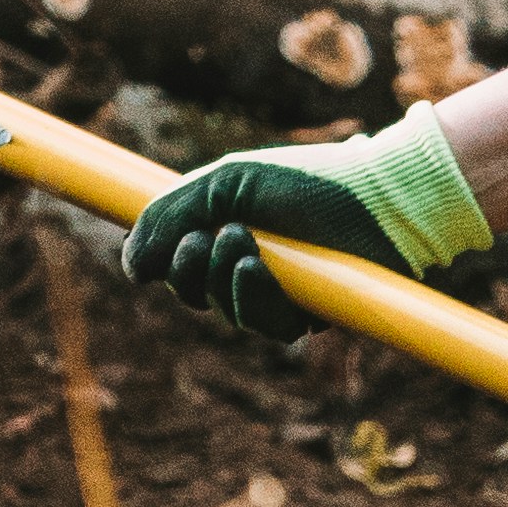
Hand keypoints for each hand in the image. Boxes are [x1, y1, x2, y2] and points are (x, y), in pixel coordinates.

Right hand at [117, 111, 487, 339]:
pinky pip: (265, 326)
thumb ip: (170, 215)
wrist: (377, 194)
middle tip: (201, 240)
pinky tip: (255, 266)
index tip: (143, 259)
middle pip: (192, 291)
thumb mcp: (226, 184)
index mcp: (226, 229)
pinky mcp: (307, 315)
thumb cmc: (306, 180)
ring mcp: (279, 293)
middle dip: (187, 269)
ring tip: (240, 240)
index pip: (176, 260)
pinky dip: (252, 297)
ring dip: (220, 279)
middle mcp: (249, 264)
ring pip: (225, 312)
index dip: (157, 262)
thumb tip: (129, 266)